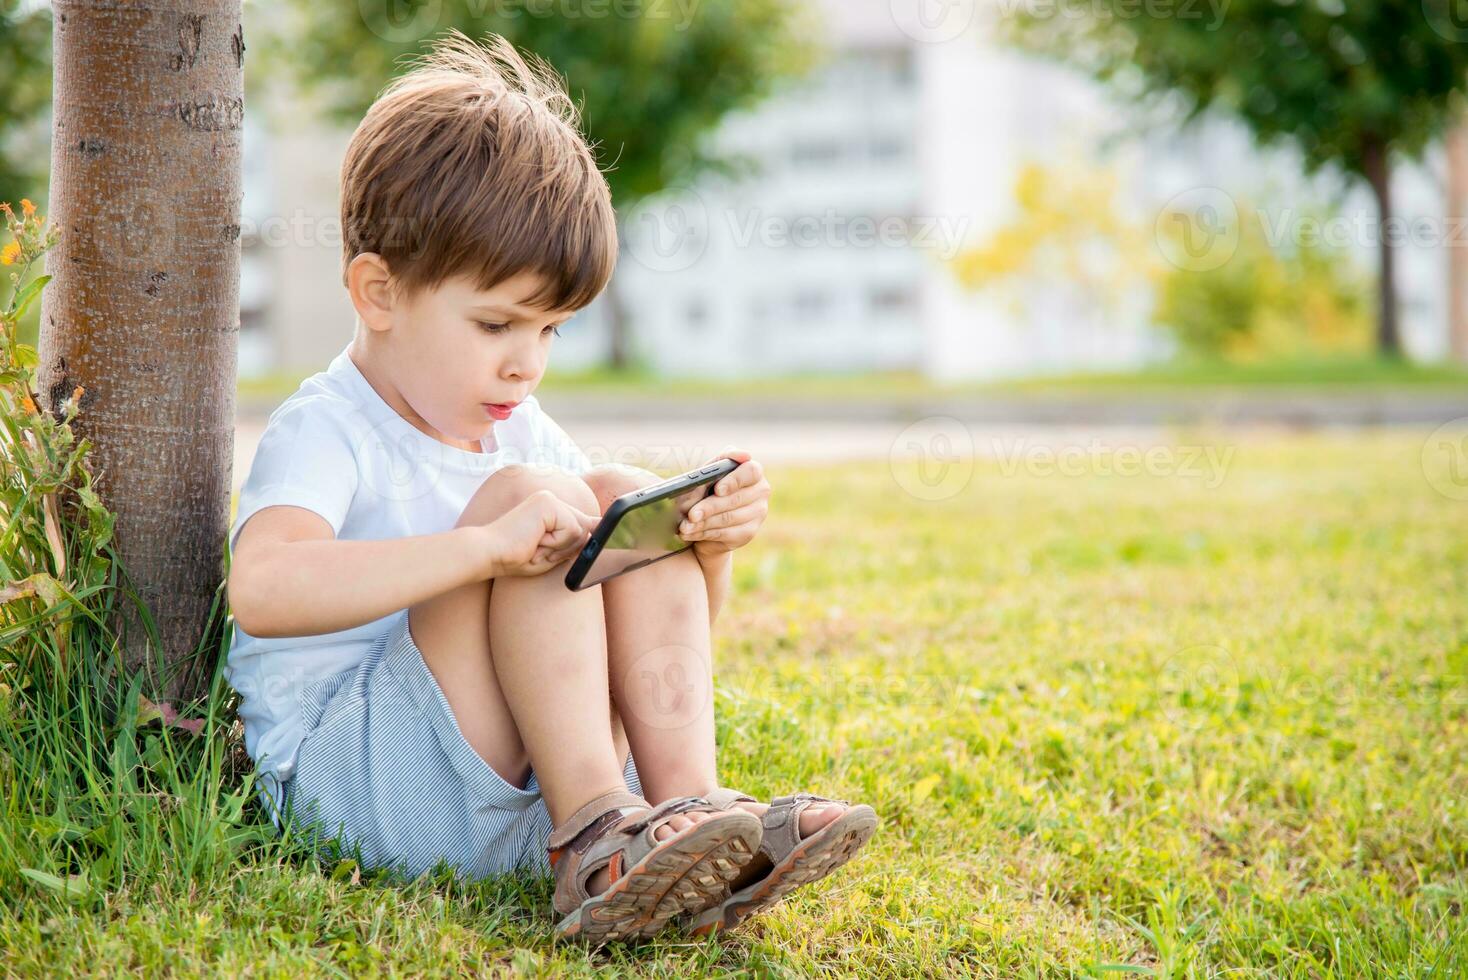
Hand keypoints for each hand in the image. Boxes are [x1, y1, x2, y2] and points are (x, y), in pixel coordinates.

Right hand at [483, 490, 600, 577]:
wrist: (488, 553)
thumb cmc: (514, 557)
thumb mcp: (551, 552)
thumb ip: (573, 542)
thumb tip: (600, 532)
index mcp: (549, 509)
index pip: (581, 521)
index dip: (595, 531)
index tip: (611, 535)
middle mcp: (550, 499)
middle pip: (584, 527)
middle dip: (567, 548)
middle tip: (538, 550)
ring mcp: (549, 499)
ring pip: (579, 531)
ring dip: (559, 549)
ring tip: (535, 547)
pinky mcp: (548, 503)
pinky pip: (571, 530)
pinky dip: (556, 544)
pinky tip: (535, 541)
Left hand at [676, 448, 770, 558]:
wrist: (703, 520)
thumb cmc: (703, 491)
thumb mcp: (704, 477)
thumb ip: (715, 467)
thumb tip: (731, 462)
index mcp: (751, 471)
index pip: (751, 471)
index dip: (735, 480)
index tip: (718, 489)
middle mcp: (760, 490)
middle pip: (736, 498)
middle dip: (710, 507)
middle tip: (691, 515)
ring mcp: (757, 513)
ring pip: (729, 518)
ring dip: (703, 523)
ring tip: (684, 527)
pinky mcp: (749, 532)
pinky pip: (727, 534)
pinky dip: (705, 533)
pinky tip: (691, 533)